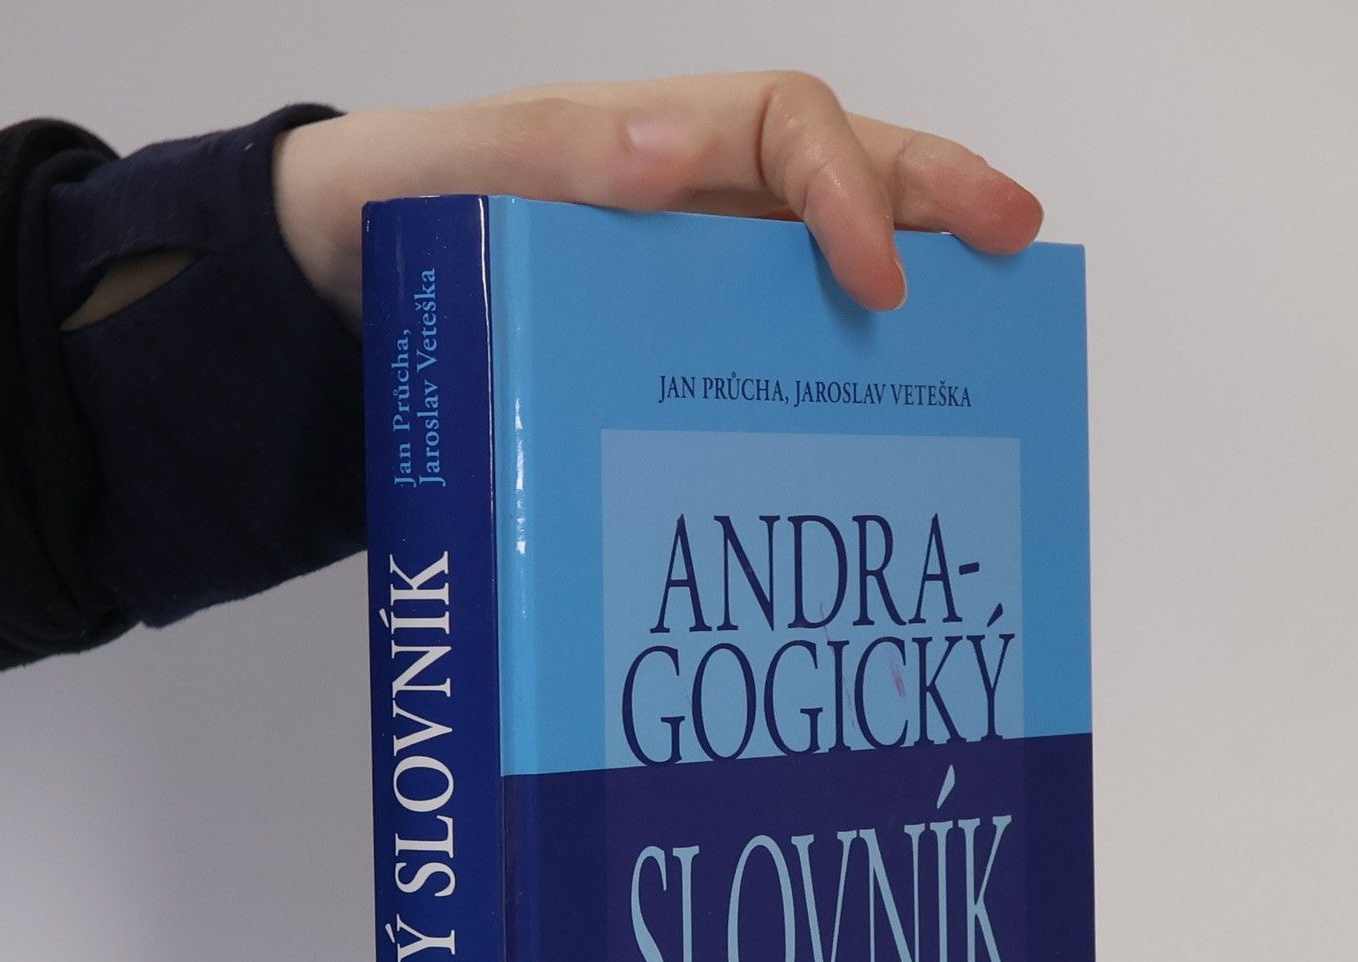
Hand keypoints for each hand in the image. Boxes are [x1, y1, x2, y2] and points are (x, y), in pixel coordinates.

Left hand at [273, 73, 1043, 326]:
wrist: (339, 285)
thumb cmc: (393, 208)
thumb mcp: (452, 172)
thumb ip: (546, 157)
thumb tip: (673, 156)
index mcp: (660, 136)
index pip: (793, 130)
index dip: (852, 191)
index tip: (879, 281)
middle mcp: (698, 196)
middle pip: (848, 176)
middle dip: (939, 201)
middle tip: (1018, 241)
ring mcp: (698, 272)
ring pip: (828, 263)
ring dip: (914, 290)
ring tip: (988, 343)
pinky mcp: (682, 344)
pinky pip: (778, 346)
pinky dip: (840, 379)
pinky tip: (875, 435)